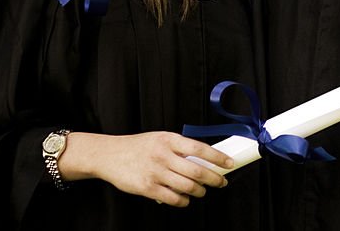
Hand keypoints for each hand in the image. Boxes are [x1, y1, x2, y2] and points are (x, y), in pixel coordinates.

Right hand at [59, 131, 234, 206]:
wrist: (110, 155)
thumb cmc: (138, 146)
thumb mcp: (161, 138)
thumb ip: (180, 147)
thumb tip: (205, 158)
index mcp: (169, 139)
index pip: (200, 149)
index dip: (218, 157)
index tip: (229, 163)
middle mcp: (163, 155)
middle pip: (197, 171)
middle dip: (214, 179)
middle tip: (221, 182)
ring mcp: (155, 172)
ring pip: (187, 186)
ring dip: (200, 191)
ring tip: (202, 191)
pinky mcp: (147, 187)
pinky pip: (172, 198)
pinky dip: (183, 201)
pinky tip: (185, 198)